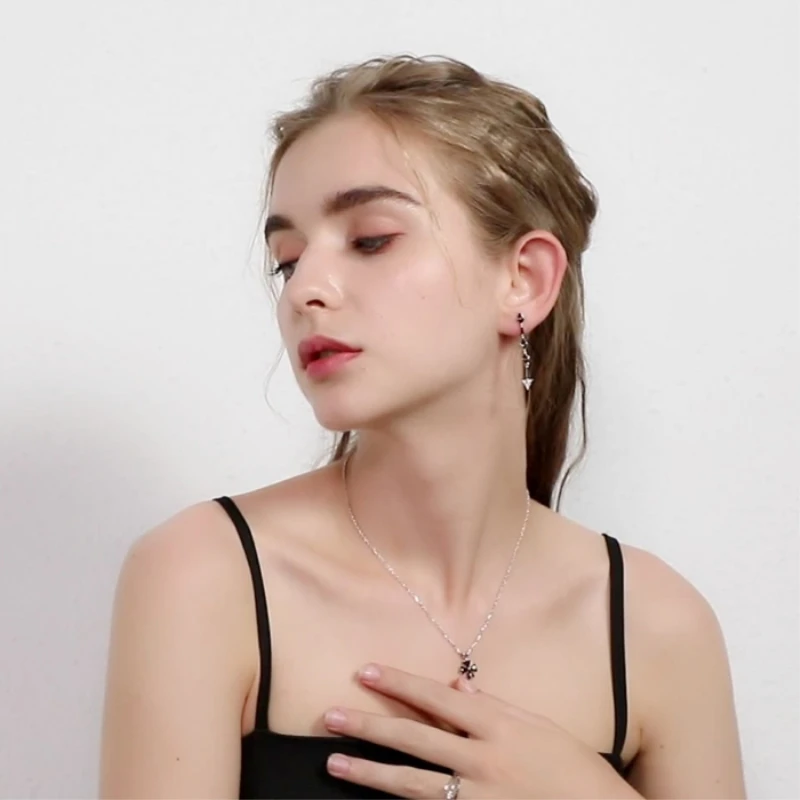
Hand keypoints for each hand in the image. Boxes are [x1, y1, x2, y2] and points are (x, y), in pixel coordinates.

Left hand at [322, 663, 637, 798]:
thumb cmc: (575, 770)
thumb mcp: (538, 727)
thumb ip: (494, 705)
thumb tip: (456, 683)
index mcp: (498, 726)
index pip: (436, 697)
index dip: (398, 683)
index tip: (365, 672)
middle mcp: (483, 759)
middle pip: (413, 738)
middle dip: (368, 725)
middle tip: (329, 716)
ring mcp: (479, 798)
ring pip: (411, 783)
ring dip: (369, 772)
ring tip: (334, 762)